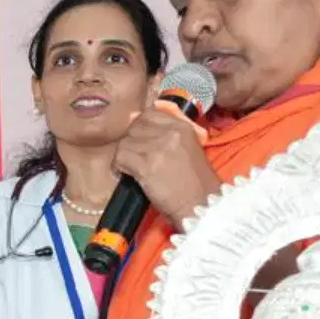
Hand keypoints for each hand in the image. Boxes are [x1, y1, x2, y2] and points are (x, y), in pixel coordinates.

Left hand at [112, 102, 221, 226]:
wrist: (200, 204)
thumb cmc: (194, 182)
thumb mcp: (187, 149)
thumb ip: (164, 133)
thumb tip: (133, 117)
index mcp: (183, 127)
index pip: (150, 113)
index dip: (140, 126)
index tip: (140, 139)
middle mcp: (170, 133)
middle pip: (135, 127)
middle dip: (131, 142)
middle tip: (134, 157)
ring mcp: (157, 148)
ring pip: (125, 142)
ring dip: (124, 156)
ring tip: (131, 168)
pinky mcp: (146, 165)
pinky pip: (121, 157)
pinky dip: (119, 167)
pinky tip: (127, 175)